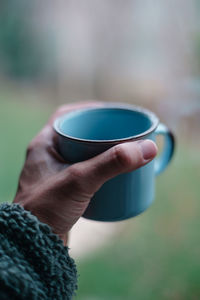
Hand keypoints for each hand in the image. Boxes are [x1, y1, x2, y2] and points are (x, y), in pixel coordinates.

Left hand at [14, 101, 157, 244]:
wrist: (33, 244)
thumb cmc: (47, 208)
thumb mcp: (80, 180)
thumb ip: (113, 163)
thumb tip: (148, 147)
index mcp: (44, 144)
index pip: (66, 115)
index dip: (88, 109)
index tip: (110, 112)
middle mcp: (47, 155)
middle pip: (77, 134)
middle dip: (100, 131)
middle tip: (121, 133)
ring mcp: (55, 173)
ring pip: (82, 154)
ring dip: (101, 151)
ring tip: (121, 152)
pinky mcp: (63, 189)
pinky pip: (83, 171)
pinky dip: (98, 169)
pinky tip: (111, 174)